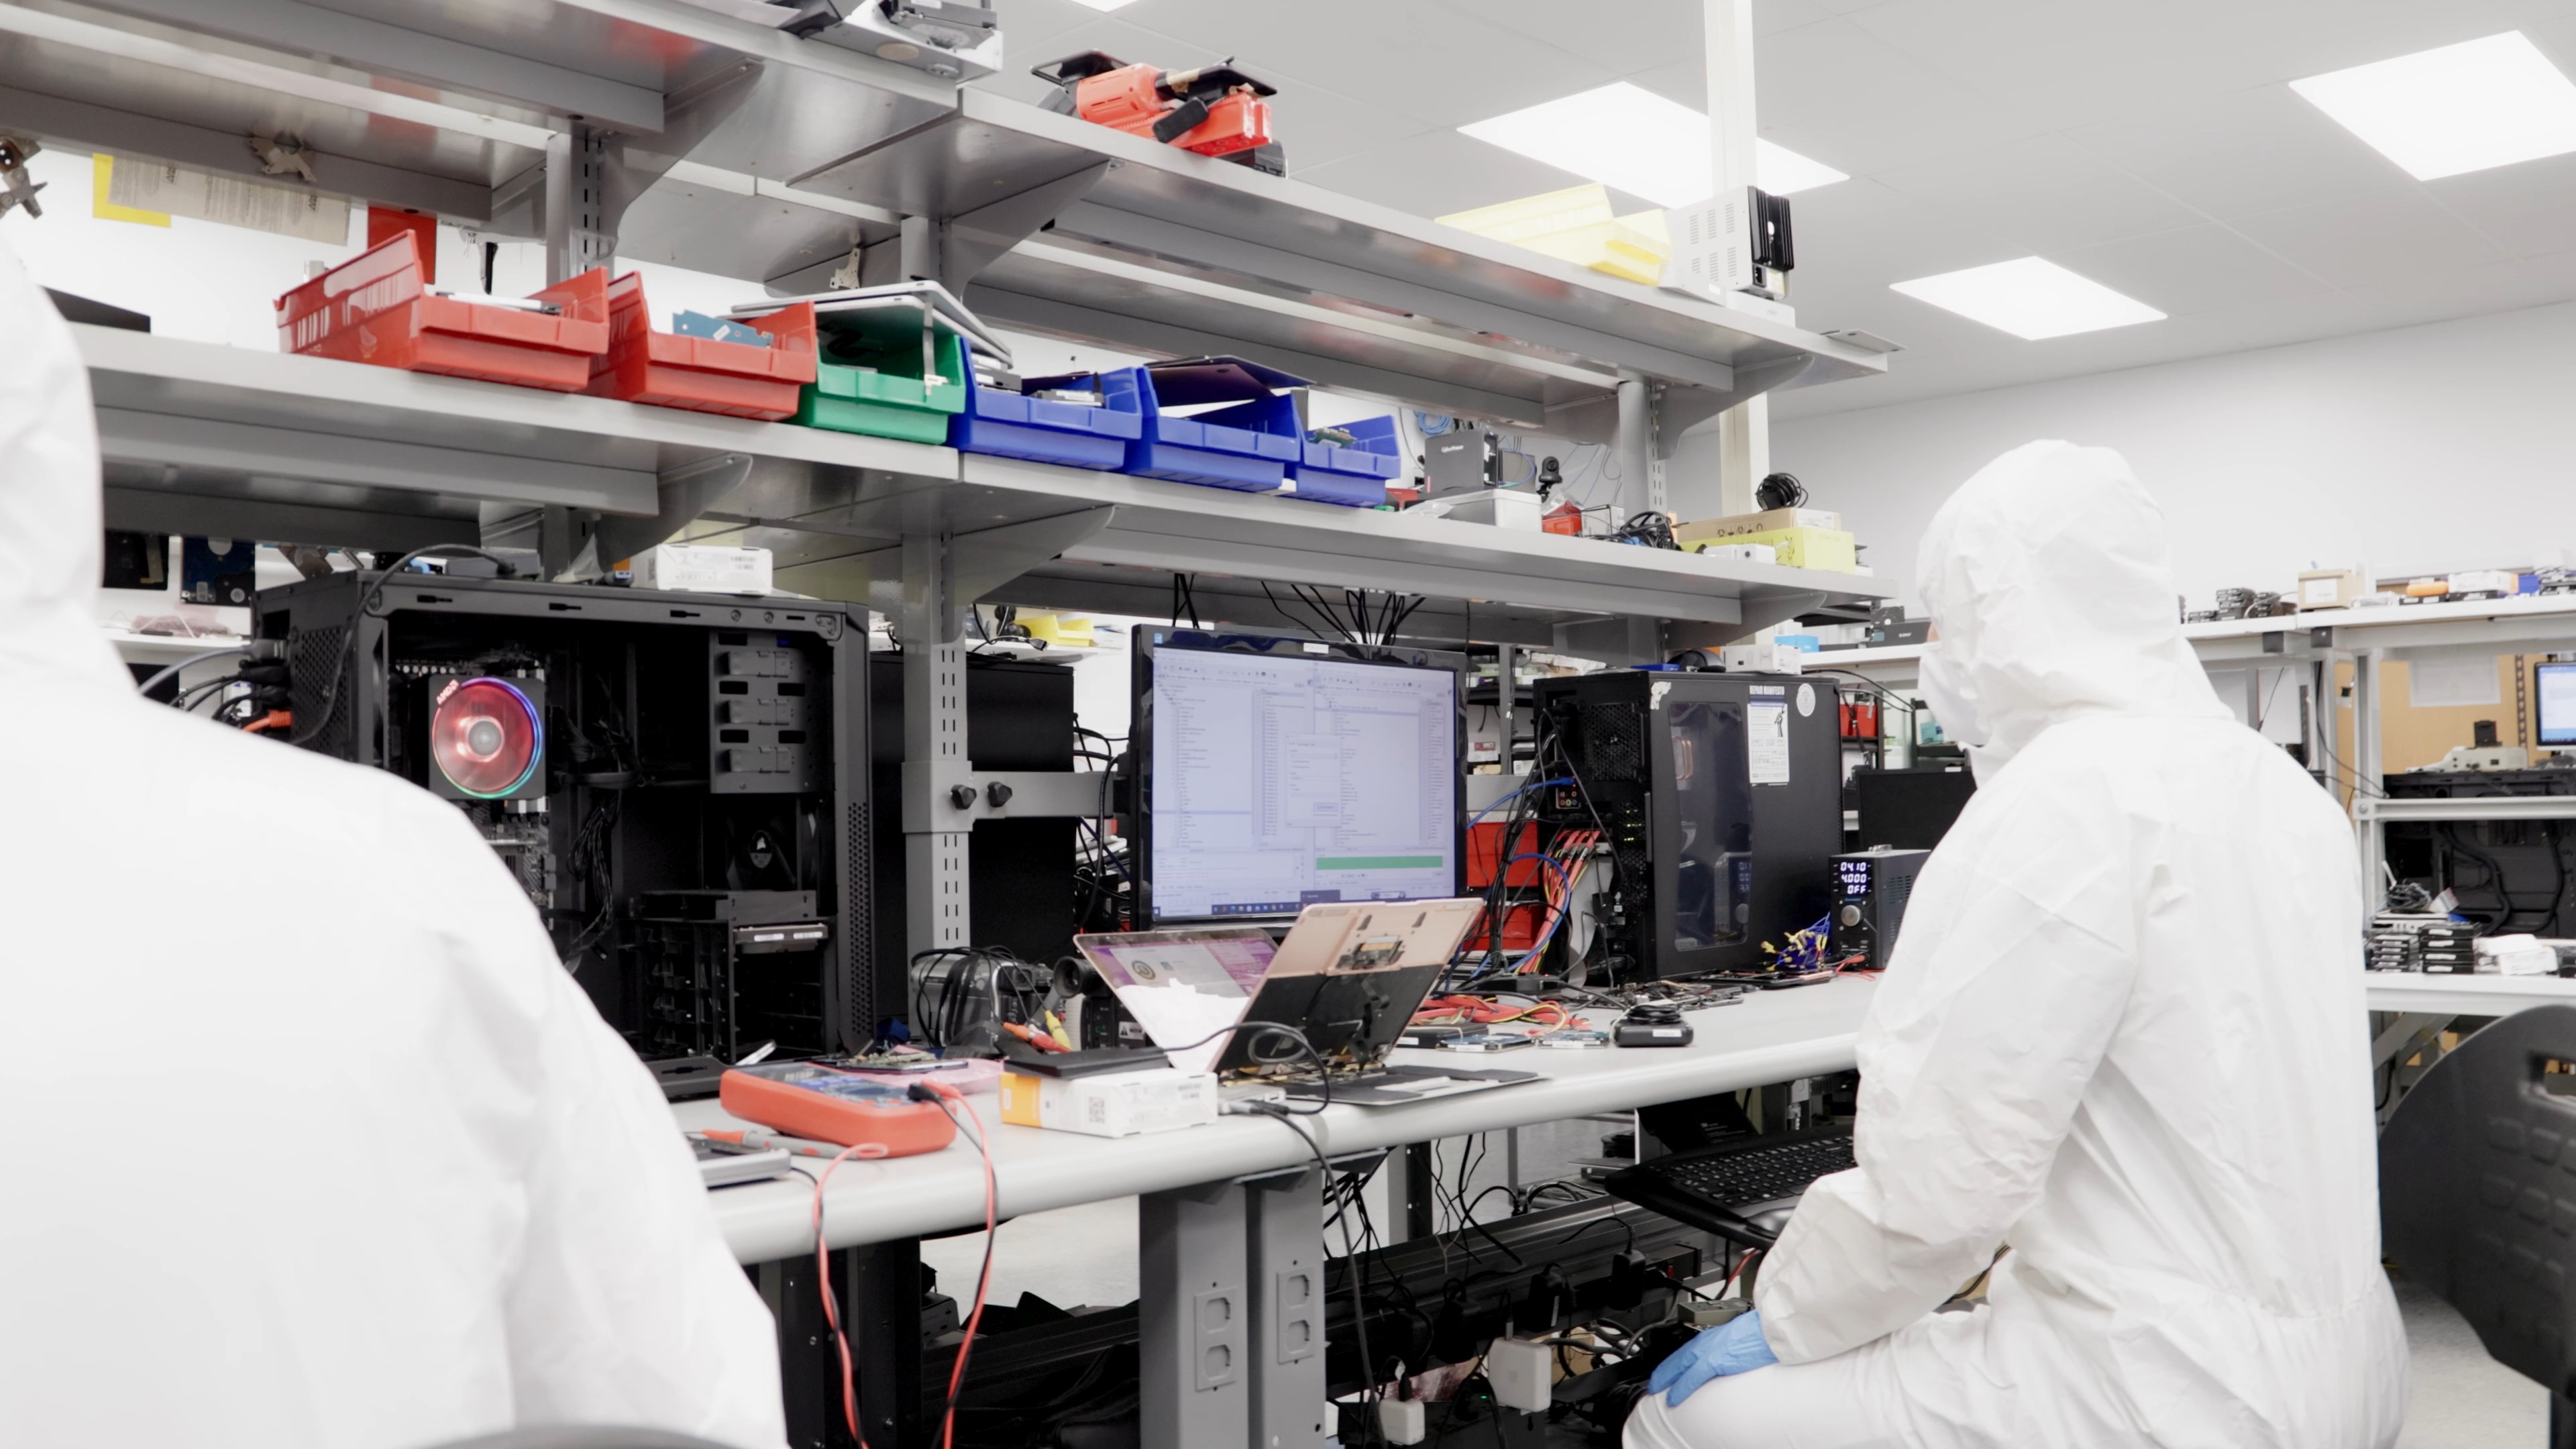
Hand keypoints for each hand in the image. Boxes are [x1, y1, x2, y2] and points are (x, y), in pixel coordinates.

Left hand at [1646, 1308, 1777, 1405]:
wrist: (1772, 1327)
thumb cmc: (1762, 1331)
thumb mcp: (1739, 1337)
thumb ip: (1729, 1345)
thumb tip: (1729, 1355)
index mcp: (1713, 1335)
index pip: (1686, 1350)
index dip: (1673, 1362)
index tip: (1666, 1371)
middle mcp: (1707, 1341)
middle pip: (1678, 1357)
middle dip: (1664, 1371)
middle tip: (1654, 1383)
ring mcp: (1710, 1350)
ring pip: (1680, 1366)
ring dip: (1667, 1379)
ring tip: (1657, 1390)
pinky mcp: (1716, 1360)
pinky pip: (1693, 1377)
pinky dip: (1681, 1387)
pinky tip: (1674, 1396)